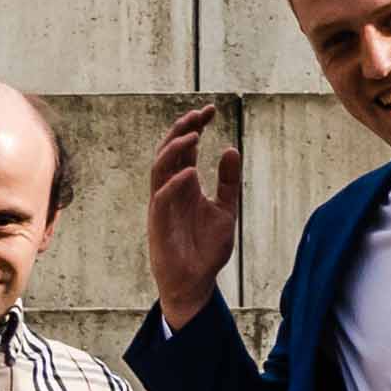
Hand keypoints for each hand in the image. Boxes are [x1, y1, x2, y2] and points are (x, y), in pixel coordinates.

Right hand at [146, 100, 242, 325]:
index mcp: (186, 183)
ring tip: (195, 135)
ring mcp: (163, 202)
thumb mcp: (226, 209)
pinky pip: (162, 196)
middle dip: (183, 129)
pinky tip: (191, 172)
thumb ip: (228, 182)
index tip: (211, 110)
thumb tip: (231, 148)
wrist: (194, 280)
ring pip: (160, 166)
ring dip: (175, 149)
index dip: (195, 126)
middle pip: (170, 149)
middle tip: (199, 114)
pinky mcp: (159, 221)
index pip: (186, 147)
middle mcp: (171, 188)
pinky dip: (175, 183)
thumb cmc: (206, 248)